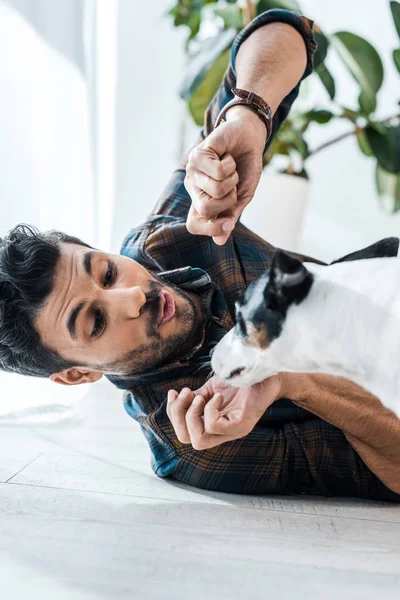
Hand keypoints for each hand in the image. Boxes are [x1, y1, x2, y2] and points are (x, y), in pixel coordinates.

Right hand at [166, 373, 284, 449]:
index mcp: (214, 426)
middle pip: (188, 440)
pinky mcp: (242, 424)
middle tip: (186, 394)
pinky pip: (215, 426)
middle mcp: (223, 433)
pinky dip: (210, 410)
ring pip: (200, 440)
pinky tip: (218, 395)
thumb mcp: (211, 389)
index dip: (173, 415)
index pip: (185, 434)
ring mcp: (233, 431)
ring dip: (192, 415)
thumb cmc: (240, 381)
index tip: (174, 393)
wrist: (265, 371)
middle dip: (179, 416)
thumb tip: (175, 399)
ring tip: (200, 397)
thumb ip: (195, 399)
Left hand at [184, 107, 265, 245]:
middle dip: (228, 201)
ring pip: (216, 189)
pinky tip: (227, 157)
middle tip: (232, 187)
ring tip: (230, 168)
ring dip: (232, 180)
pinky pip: (219, 171)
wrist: (249, 138)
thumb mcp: (241, 197)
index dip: (210, 228)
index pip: (193, 224)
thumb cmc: (244, 168)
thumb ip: (230, 216)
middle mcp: (193, 187)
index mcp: (201, 201)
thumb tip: (219, 241)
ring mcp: (192, 170)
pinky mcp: (198, 153)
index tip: (229, 222)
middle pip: (205, 209)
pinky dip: (231, 165)